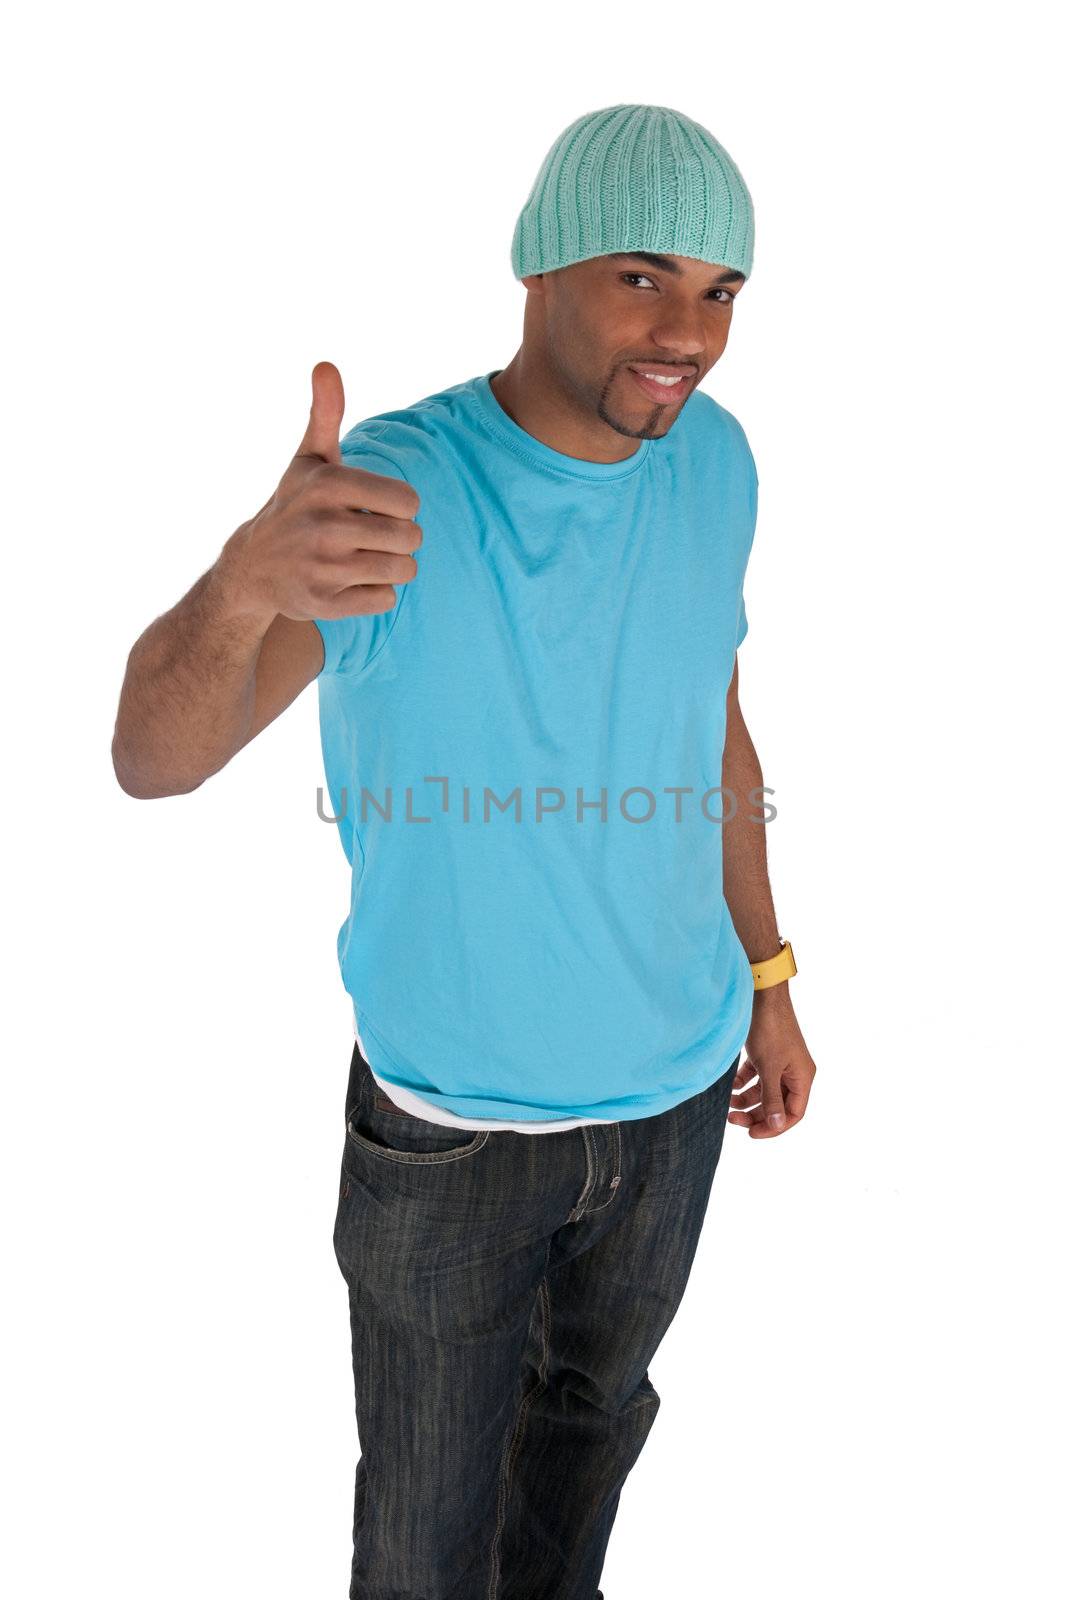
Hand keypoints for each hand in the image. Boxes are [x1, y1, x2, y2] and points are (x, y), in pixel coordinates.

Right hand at [217, 361, 422, 624]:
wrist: (252, 568)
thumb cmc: (294, 505)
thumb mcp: (307, 458)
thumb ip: (325, 413)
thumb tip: (326, 365)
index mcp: (329, 484)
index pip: (409, 501)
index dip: (400, 507)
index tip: (375, 508)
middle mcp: (324, 525)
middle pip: (412, 538)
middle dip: (400, 539)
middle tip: (370, 537)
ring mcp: (323, 567)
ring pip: (404, 570)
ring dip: (391, 567)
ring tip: (361, 558)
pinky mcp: (324, 603)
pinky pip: (386, 600)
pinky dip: (374, 594)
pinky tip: (347, 583)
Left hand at [728, 987, 815, 1137]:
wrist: (761, 994)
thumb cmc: (770, 1028)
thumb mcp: (768, 1067)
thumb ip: (771, 1097)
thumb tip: (776, 1124)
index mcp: (803, 1077)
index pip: (793, 1114)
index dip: (773, 1127)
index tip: (751, 1133)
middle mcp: (794, 1072)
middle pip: (777, 1105)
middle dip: (756, 1114)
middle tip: (732, 1120)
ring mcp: (780, 1062)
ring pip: (765, 1091)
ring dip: (747, 1099)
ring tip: (727, 1103)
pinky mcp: (767, 1054)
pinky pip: (756, 1076)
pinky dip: (743, 1082)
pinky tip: (729, 1085)